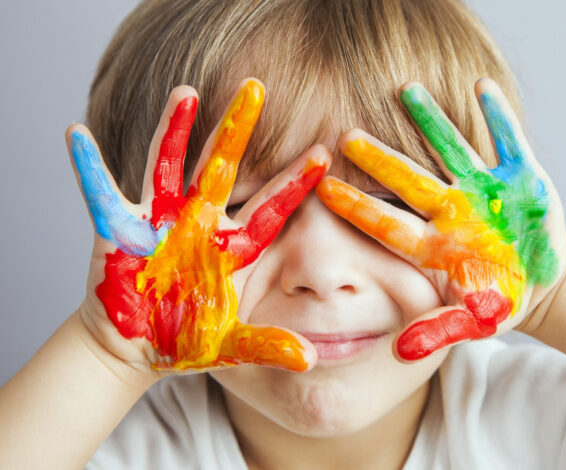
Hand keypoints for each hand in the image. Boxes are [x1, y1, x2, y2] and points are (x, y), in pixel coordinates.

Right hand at [69, 79, 327, 371]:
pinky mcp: (119, 229)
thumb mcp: (231, 346)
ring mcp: (159, 221)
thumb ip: (267, 346)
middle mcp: (200, 224)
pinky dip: (88, 167)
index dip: (295, 183)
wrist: (136, 348)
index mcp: (232, 249)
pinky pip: (100, 193)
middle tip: (256, 87)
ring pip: (169, 166)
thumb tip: (309, 359)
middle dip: (238, 130)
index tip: (324, 154)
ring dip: (174, 130)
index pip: (270, 210)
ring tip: (186, 92)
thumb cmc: (185, 339)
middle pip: (222, 169)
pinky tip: (77, 135)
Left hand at [317, 79, 565, 360]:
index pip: (387, 223)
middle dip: (380, 159)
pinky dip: (499, 118)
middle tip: (346, 136)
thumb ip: (439, 331)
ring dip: (432, 122)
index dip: (357, 208)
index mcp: (434, 243)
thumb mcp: (474, 321)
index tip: (323, 190)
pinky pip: (508, 142)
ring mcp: (484, 189)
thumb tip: (399, 352)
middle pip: (409, 180)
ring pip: (451, 149)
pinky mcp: (521, 175)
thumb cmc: (499, 299)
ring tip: (408, 91)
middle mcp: (451, 209)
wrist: (540, 280)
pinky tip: (481, 89)